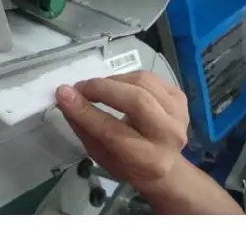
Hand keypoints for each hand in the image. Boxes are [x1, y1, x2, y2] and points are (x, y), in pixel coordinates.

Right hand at [54, 72, 243, 213]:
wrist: (166, 167)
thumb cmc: (128, 164)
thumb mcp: (102, 156)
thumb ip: (85, 129)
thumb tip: (66, 98)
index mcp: (149, 160)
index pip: (113, 131)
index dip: (86, 111)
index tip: (64, 95)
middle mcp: (169, 136)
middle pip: (136, 100)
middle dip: (102, 88)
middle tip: (81, 88)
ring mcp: (179, 115)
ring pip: (143, 82)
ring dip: (114, 81)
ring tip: (99, 88)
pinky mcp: (180, 98)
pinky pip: (150, 77)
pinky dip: (128, 78)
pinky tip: (119, 87)